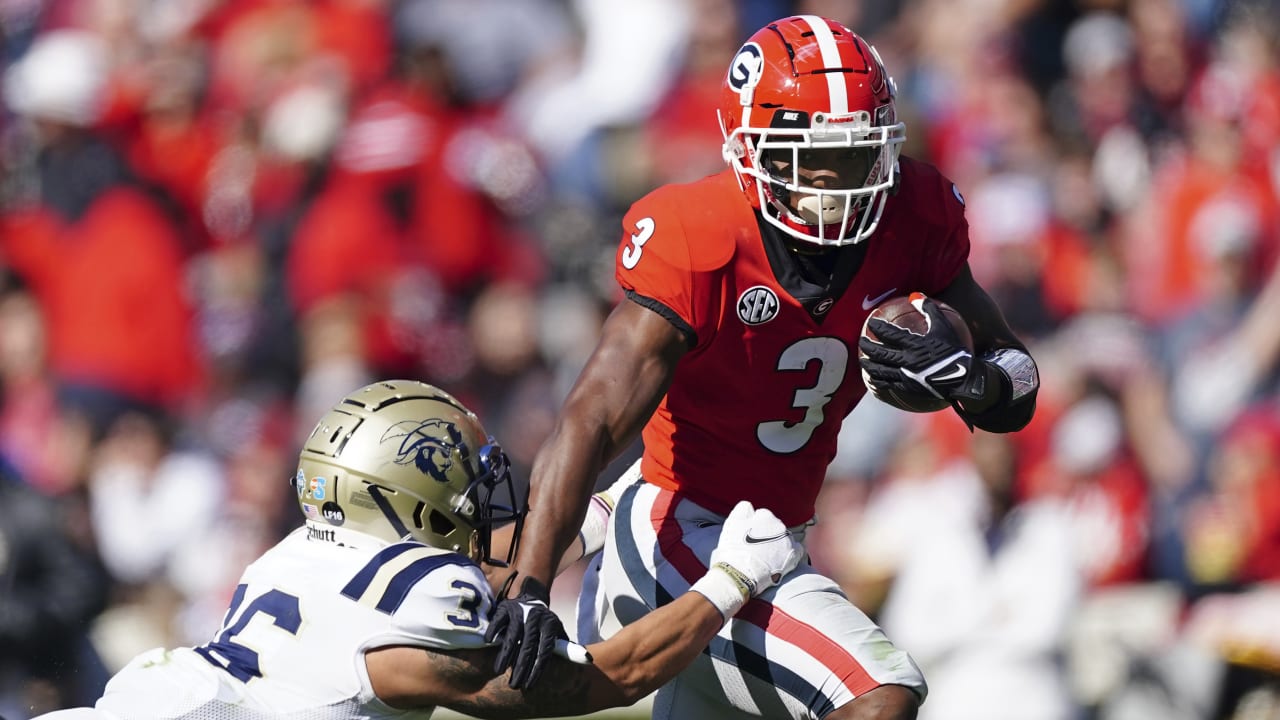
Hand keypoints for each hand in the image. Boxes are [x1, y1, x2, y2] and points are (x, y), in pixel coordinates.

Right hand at [484, 577, 571, 688]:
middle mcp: (536, 618)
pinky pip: (498, 620)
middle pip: (528, 646)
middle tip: (514, 685)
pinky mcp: (505, 608)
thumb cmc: (544, 623)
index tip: (530, 685)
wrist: (531, 597)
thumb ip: (566, 646)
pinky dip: (494, 631)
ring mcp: (520, 612)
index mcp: (550, 625)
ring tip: (500, 670)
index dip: (538, 669)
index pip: (545, 650)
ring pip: (512, 635)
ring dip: (506, 654)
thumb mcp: (556, 631)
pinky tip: (490, 643)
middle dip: (521, 667)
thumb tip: (588, 659)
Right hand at [713, 500, 804, 595]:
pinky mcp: (793, 555)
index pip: (761, 515)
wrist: (740, 574)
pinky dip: (790, 553)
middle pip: (774, 526)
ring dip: (777, 543)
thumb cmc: (733, 549)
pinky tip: (782, 559)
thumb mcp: (732, 523)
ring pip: (784, 537)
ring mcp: (787, 540)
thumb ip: (742, 509)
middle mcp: (779, 525)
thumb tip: (749, 506)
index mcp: (764, 515)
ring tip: (766, 556)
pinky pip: (797, 549)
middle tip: (756, 547)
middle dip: (767, 533)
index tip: (748, 535)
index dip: (753, 525)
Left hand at [858, 296, 986, 404]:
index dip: (877, 327)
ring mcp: (906, 376)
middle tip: (860, 341)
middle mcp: (907, 360)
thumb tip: (915, 295)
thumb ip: (929, 309)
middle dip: (868, 346)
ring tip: (862, 361)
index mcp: (914, 344)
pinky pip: (888, 385)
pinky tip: (872, 381)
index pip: (889, 334)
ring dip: (869, 365)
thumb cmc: (954, 350)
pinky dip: (878, 382)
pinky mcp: (908, 388)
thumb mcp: (944, 326)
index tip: (870, 323)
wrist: (963, 378)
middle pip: (880, 353)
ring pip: (881, 370)